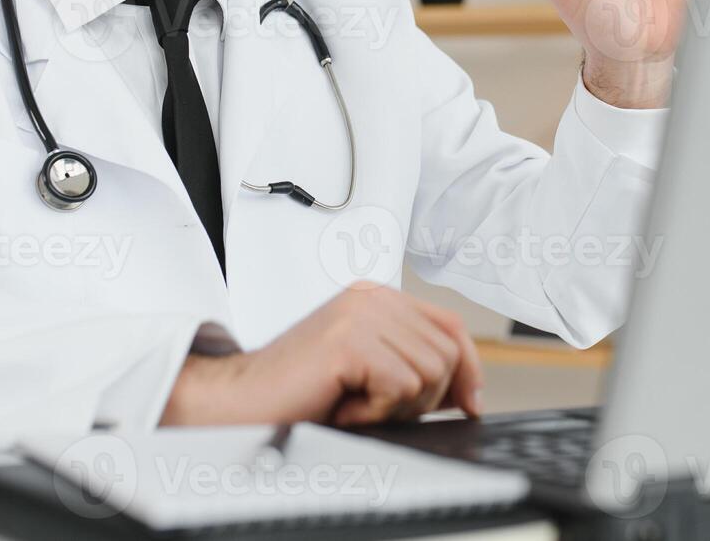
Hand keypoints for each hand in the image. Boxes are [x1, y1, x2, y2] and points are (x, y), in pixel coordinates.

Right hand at [161, 285, 483, 426]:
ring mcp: (360, 314)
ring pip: (430, 373)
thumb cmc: (299, 393)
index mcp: (377, 298)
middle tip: (375, 407)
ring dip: (397, 407)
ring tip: (355, 405)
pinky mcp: (349, 341)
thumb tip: (467, 389)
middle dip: (424, 397)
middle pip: (447, 353)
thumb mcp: (369, 372)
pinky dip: (376, 413)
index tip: (469, 401)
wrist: (240, 402)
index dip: (469, 367)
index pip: (449, 324)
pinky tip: (344, 408)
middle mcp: (371, 297)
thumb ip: (413, 366)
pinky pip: (401, 386)